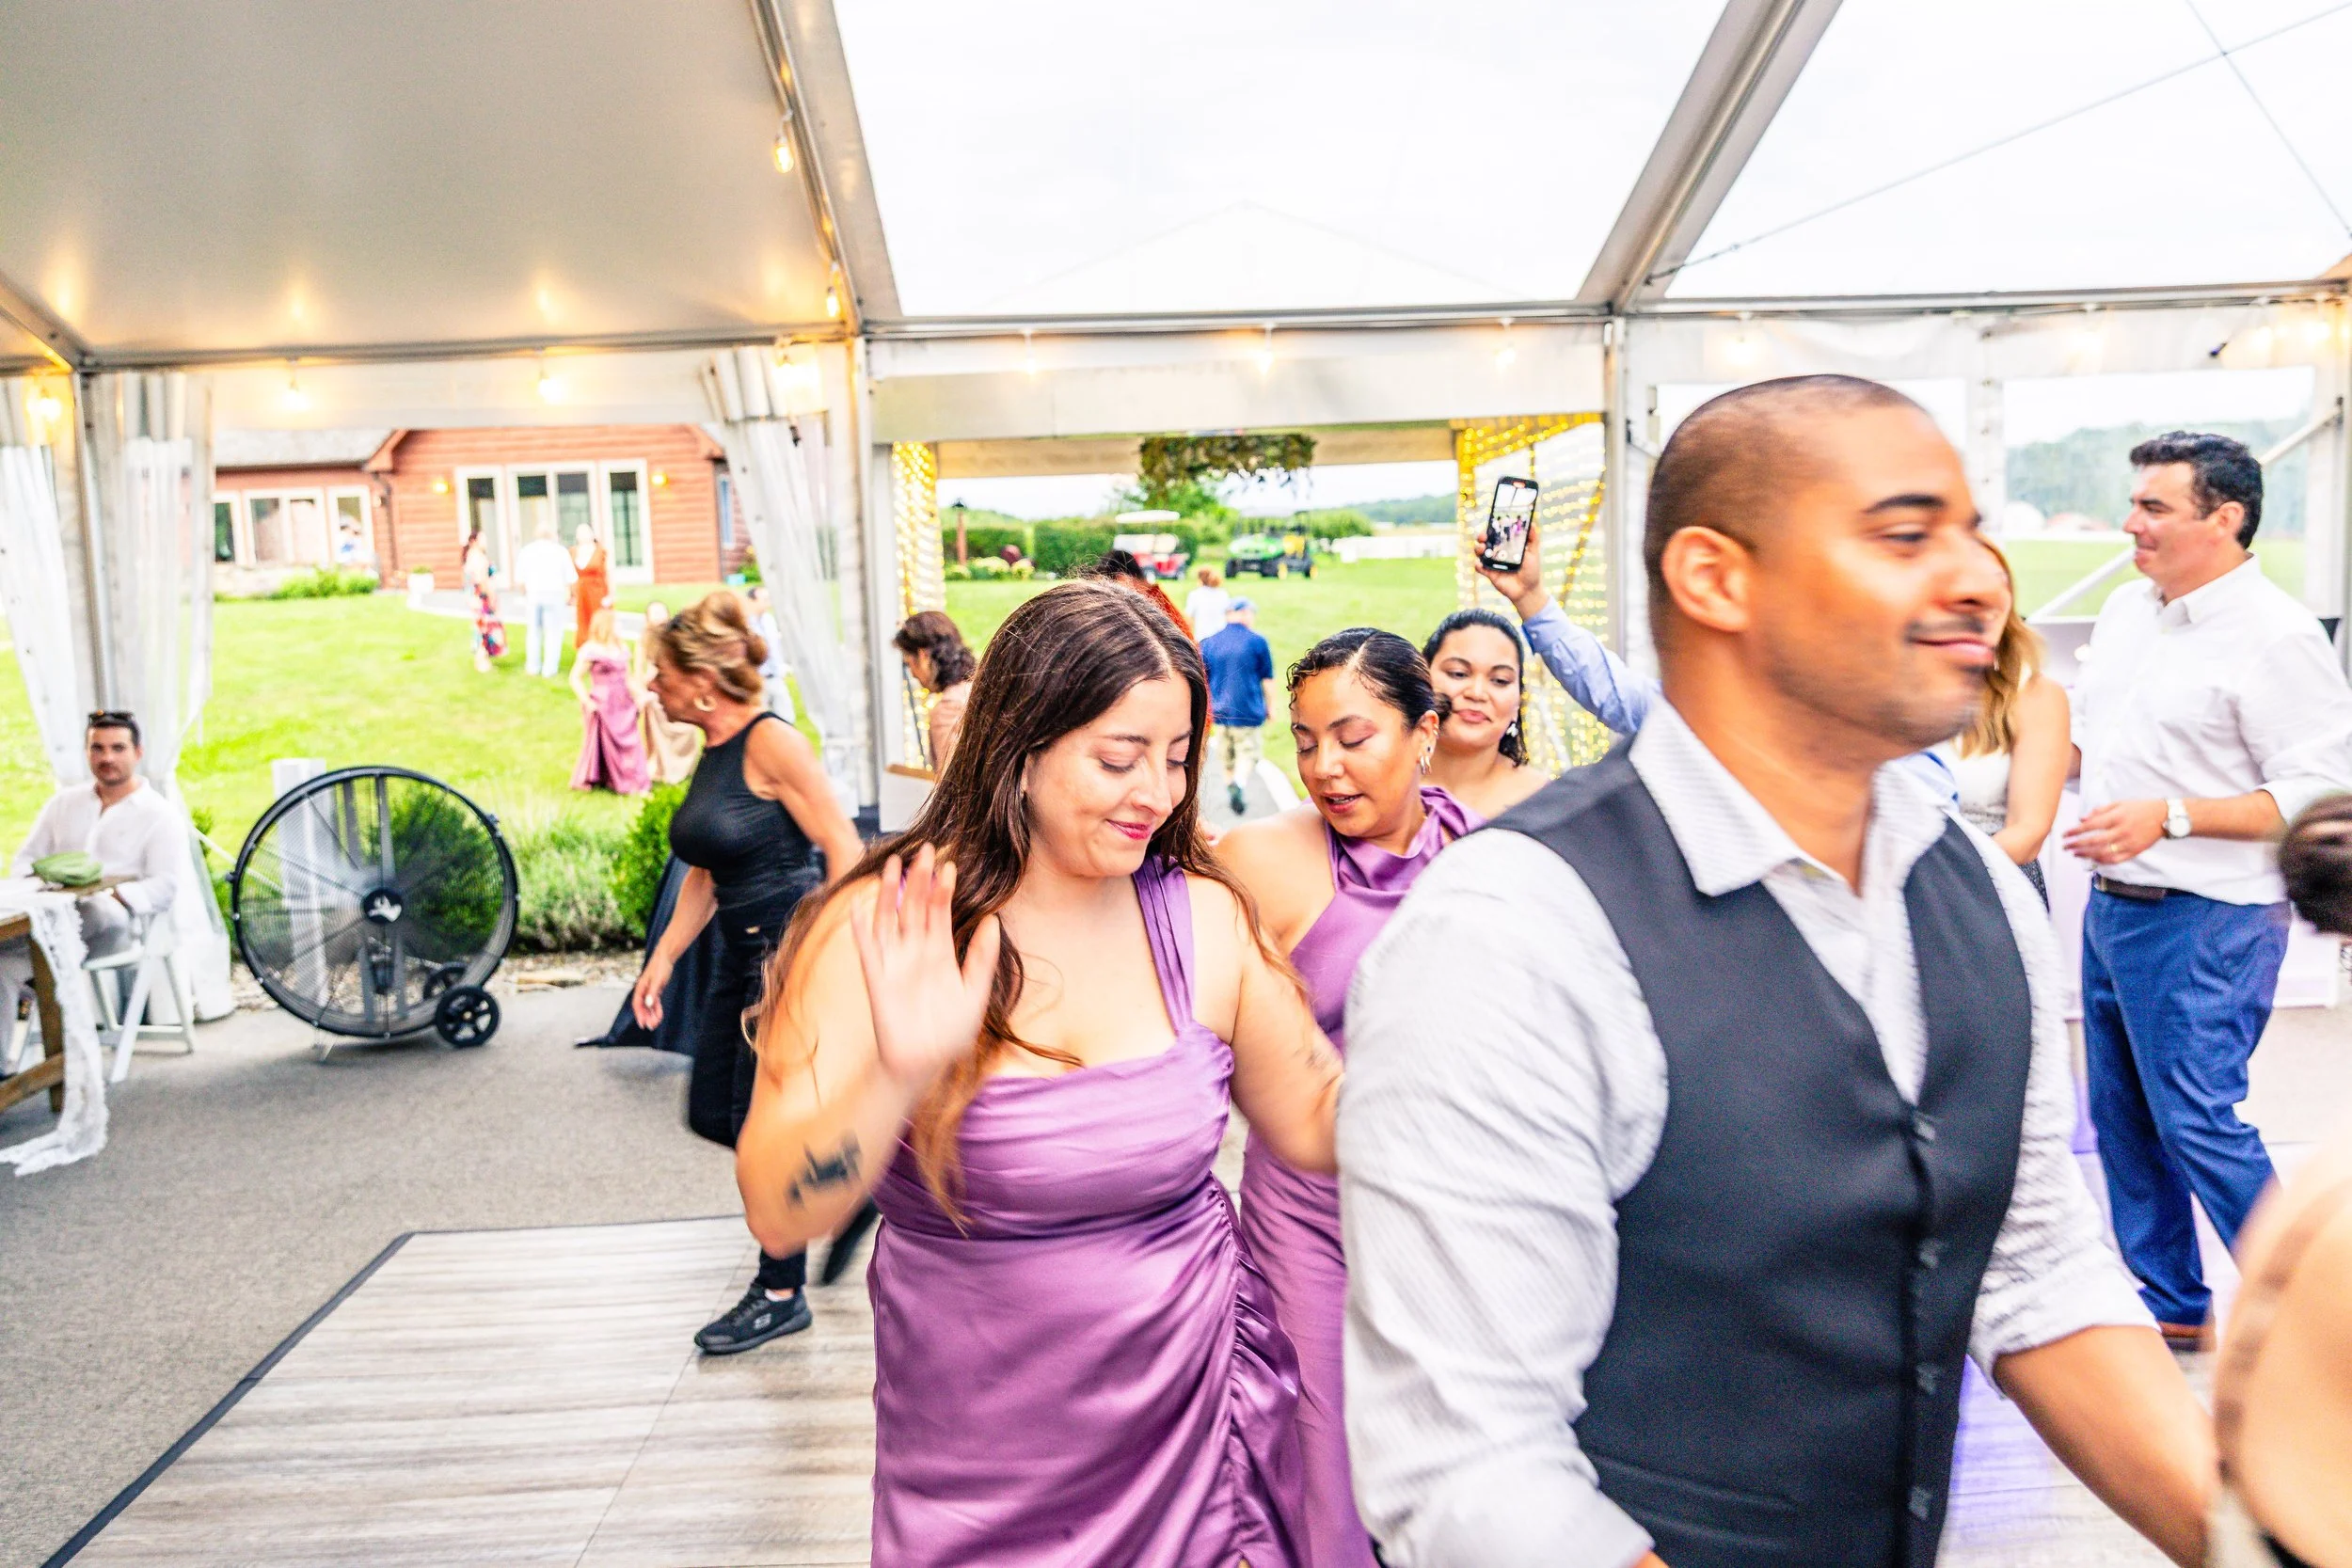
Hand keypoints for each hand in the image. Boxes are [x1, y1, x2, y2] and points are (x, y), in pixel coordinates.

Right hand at [632, 950, 674, 1028]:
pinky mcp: (655, 990)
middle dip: (646, 1017)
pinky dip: (657, 1009)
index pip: (637, 1004)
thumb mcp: (657, 980)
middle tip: (651, 1026)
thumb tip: (648, 1004)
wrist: (665, 957)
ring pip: (649, 1006)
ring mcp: (649, 990)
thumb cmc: (660, 967)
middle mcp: (643, 990)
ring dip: (651, 1015)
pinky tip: (659, 1015)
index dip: (639, 1014)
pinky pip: (654, 1002)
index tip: (642, 1024)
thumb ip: (652, 993)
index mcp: (641, 987)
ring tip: (655, 1024)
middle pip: (642, 1007)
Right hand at [849, 845, 1000, 1091]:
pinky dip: (862, 929)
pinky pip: (867, 950)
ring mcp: (894, 963)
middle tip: (925, 850)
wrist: (924, 1063)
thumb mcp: (975, 993)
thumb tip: (993, 921)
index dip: (943, 889)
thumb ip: (982, 958)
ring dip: (889, 892)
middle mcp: (915, 952)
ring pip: (890, 919)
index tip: (950, 865)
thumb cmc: (950, 1032)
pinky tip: (861, 907)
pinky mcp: (877, 979)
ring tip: (894, 864)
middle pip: (915, 907)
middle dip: (919, 879)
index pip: (940, 912)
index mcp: (940, 953)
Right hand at [1475, 519, 1549, 618]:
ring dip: (1478, 548)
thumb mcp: (1534, 553)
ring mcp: (1492, 562)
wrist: (1528, 590)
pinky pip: (1479, 567)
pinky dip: (1478, 565)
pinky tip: (1481, 564)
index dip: (1493, 527)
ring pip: (1480, 552)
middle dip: (1482, 536)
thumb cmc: (1531, 571)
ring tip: (1482, 549)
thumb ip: (1533, 539)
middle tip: (1483, 536)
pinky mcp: (1489, 573)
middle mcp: (1498, 552)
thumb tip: (1532, 524)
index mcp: (1507, 545)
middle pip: (1485, 540)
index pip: (1497, 533)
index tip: (1493, 523)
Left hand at [2065, 800, 2168, 864]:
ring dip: (2086, 855)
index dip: (2075, 831)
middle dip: (2076, 844)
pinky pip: (2115, 860)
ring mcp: (2128, 843)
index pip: (2091, 826)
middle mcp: (2122, 831)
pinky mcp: (2135, 851)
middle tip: (2065, 846)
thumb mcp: (2120, 803)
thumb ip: (2100, 811)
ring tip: (2075, 853)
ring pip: (2103, 853)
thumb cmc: (2140, 808)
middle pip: (2094, 841)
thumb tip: (2082, 819)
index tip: (2064, 834)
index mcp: (2117, 817)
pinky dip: (2102, 861)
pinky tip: (2092, 859)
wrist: (2164, 817)